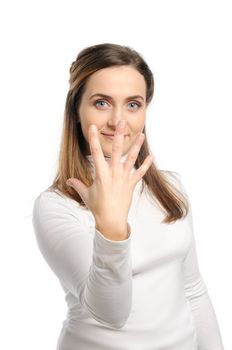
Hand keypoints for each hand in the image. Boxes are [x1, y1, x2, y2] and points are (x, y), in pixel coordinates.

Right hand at [66, 120, 153, 238]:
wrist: (111, 220)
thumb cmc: (98, 207)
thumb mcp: (85, 195)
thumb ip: (77, 185)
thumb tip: (69, 181)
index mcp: (101, 174)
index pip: (95, 153)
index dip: (93, 139)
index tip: (93, 127)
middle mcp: (113, 173)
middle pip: (116, 151)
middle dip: (119, 135)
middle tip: (122, 122)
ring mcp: (124, 178)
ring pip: (131, 159)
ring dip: (136, 146)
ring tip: (141, 134)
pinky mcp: (131, 184)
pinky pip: (140, 173)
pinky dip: (145, 165)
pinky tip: (151, 156)